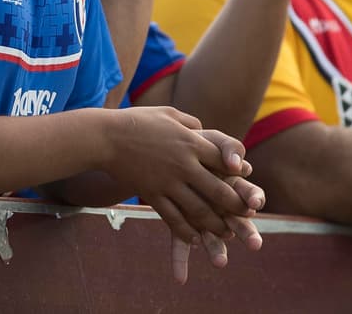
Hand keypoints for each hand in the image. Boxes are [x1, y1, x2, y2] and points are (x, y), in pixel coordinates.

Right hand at [102, 107, 263, 256]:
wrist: (105, 137)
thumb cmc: (138, 121)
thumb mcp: (169, 114)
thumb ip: (191, 124)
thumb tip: (204, 131)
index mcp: (191, 142)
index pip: (225, 161)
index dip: (239, 173)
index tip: (246, 181)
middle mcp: (184, 165)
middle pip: (219, 191)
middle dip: (236, 206)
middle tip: (246, 216)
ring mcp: (168, 182)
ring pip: (199, 210)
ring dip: (215, 224)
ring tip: (224, 232)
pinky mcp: (152, 195)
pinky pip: (173, 218)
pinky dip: (186, 231)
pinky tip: (194, 238)